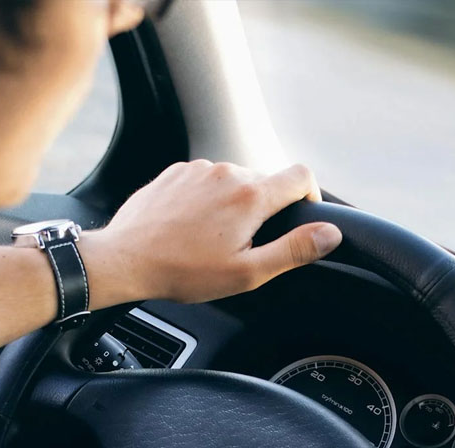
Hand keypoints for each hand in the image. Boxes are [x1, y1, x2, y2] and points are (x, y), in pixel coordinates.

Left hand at [79, 160, 342, 306]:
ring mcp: (199, 168)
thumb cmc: (183, 271)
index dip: (310, 196)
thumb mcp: (246, 272)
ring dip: (233, 205)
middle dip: (264, 210)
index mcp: (251, 196)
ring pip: (233, 181)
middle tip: (243, 245)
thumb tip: (330, 234)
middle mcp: (228, 172)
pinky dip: (207, 200)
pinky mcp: (176, 172)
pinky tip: (190, 228)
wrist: (125, 259)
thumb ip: (293, 250)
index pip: (302, 176)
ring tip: (211, 239)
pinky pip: (205, 180)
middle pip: (265, 181)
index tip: (301, 217)